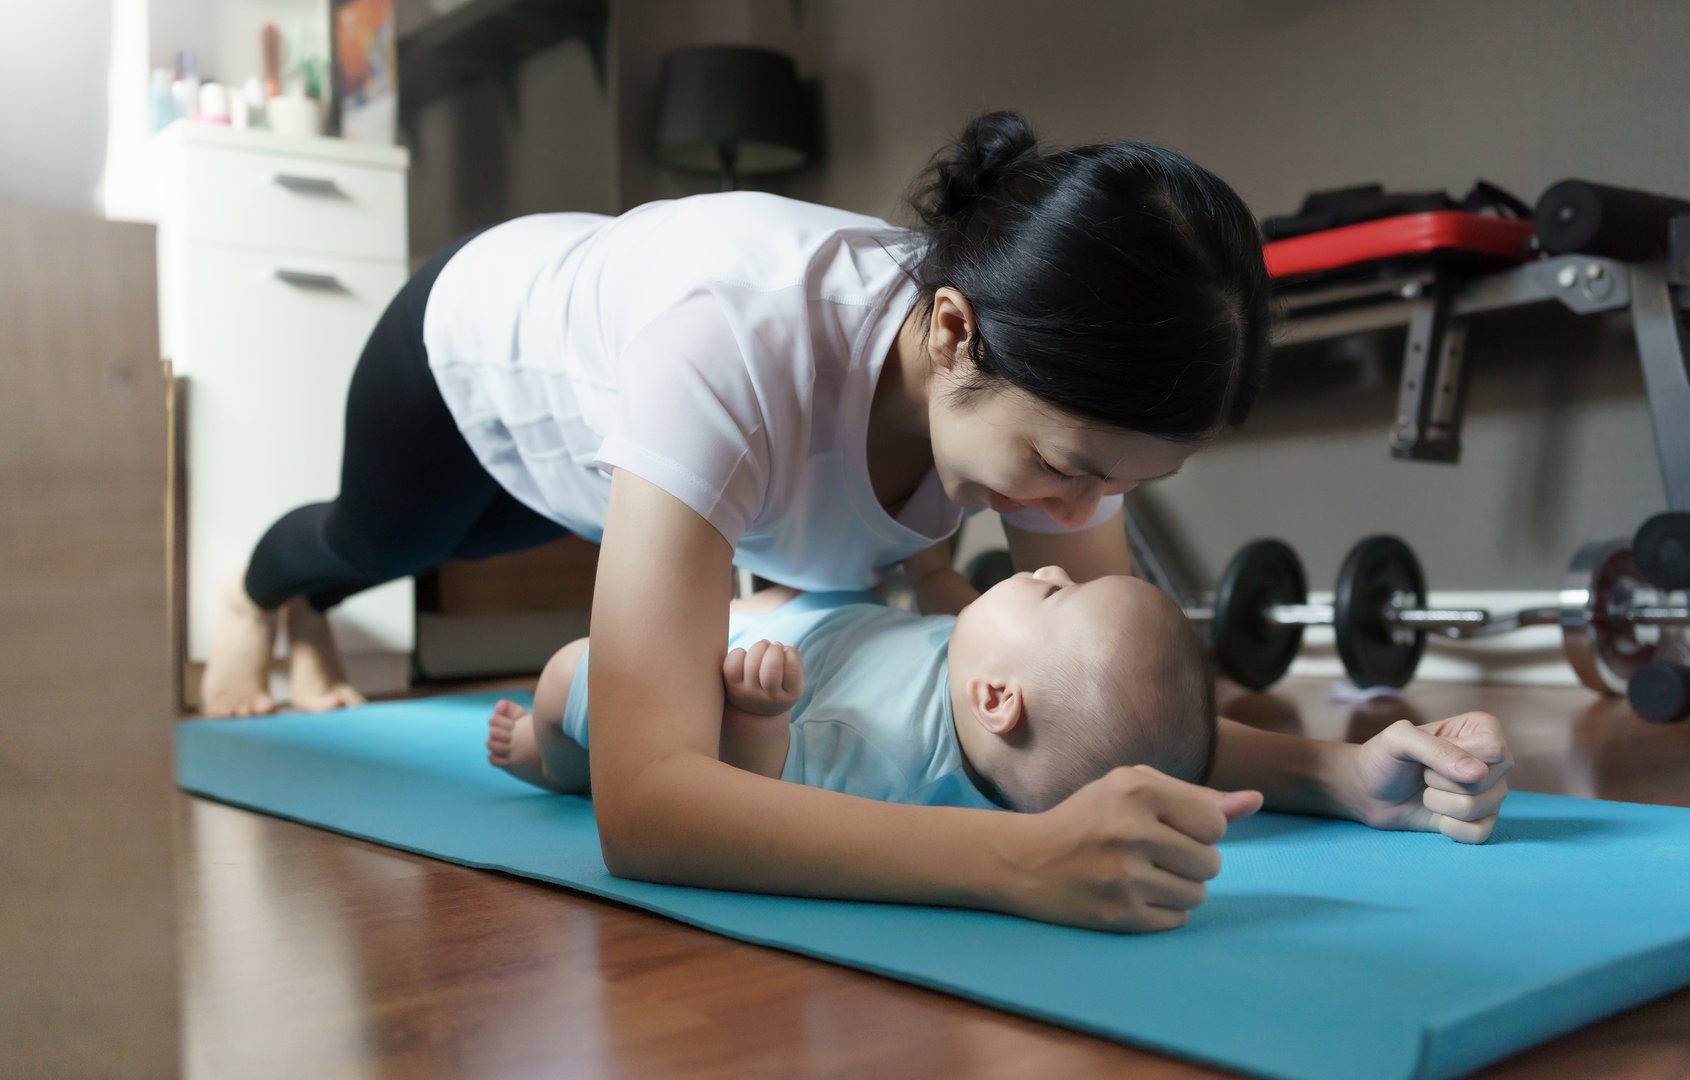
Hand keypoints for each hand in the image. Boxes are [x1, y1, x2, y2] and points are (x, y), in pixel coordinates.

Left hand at [722, 639, 803, 716]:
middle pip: (770, 670)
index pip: (792, 670)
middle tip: (774, 647)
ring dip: (759, 647)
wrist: (755, 709)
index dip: (789, 653)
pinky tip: (746, 657)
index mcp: (789, 696)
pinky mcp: (730, 687)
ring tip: (762, 649)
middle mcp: (767, 699)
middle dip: (773, 650)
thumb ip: (791, 660)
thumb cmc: (779, 684)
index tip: (786, 653)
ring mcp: (747, 694)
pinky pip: (732, 664)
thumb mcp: (793, 677)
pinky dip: (739, 653)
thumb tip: (771, 645)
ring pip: (751, 662)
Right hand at [1009, 765, 1262, 932]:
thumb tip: (1255, 801)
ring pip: (1199, 895)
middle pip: (1211, 863)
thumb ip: (1196, 796)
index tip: (1169, 828)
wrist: (1024, 859)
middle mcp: (1131, 831)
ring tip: (1144, 875)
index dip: (1200, 830)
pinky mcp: (1119, 915)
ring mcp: (1125, 877)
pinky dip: (1163, 910)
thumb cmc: (1088, 817)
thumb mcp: (1133, 788)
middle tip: (1153, 854)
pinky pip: (1177, 920)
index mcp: (1137, 790)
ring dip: (1180, 888)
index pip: (1215, 824)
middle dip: (1191, 861)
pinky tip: (1132, 895)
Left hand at [1342, 713, 1512, 842]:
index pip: (1492, 749)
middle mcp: (1495, 761)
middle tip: (1423, 774)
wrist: (1368, 791)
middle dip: (1441, 782)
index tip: (1429, 754)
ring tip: (1427, 792)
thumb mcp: (1399, 739)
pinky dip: (1449, 828)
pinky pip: (1479, 833)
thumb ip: (1436, 749)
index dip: (1453, 758)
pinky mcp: (1483, 821)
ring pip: (1480, 808)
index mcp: (1482, 728)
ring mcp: (1492, 792)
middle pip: (1485, 781)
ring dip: (1440, 804)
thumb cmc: (1384, 757)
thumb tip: (1478, 773)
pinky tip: (1437, 817)